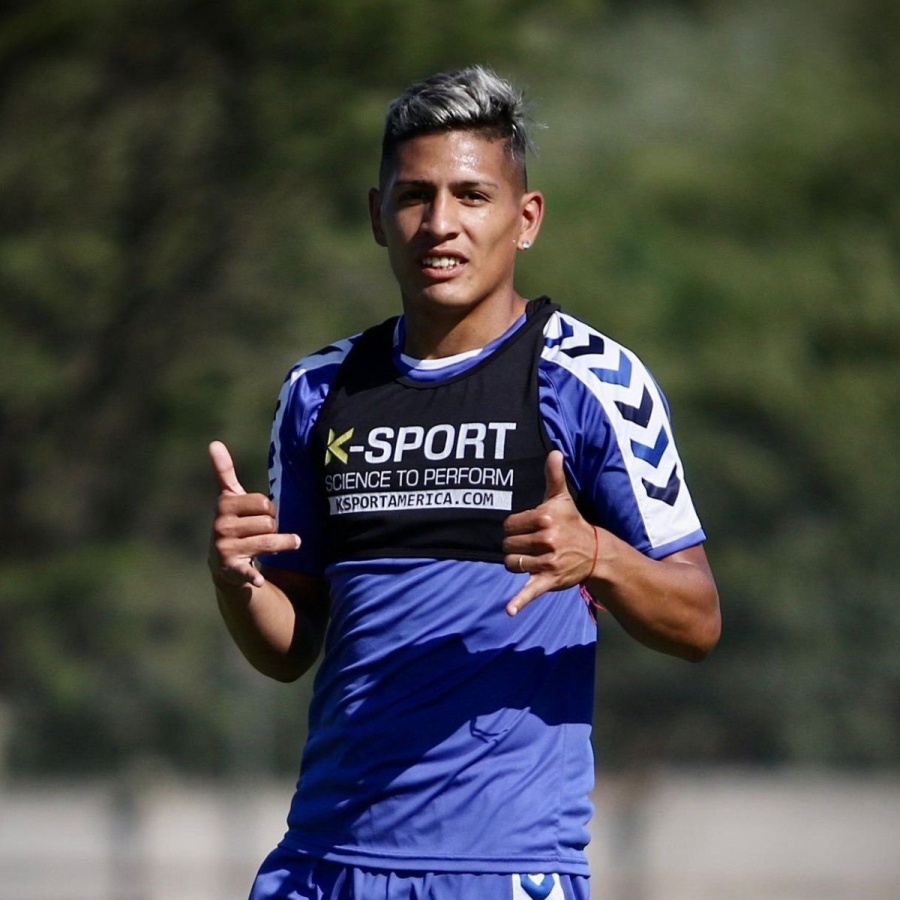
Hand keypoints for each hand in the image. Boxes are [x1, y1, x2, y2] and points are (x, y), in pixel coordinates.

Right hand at [208, 440, 299, 588]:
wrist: (224, 563)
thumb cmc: (234, 524)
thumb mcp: (230, 498)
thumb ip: (224, 472)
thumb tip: (214, 443)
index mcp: (223, 505)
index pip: (265, 502)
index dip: (269, 510)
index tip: (260, 515)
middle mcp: (220, 526)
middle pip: (269, 522)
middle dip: (273, 528)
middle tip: (263, 533)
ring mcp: (224, 548)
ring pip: (270, 541)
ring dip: (282, 544)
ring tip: (284, 546)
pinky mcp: (230, 569)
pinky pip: (247, 570)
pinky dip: (253, 576)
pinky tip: (259, 580)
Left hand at [502, 450, 596, 615]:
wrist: (596, 552)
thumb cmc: (572, 523)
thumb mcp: (563, 499)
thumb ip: (554, 476)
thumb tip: (553, 452)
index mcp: (545, 518)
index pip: (508, 524)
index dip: (514, 527)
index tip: (529, 528)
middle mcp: (546, 539)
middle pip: (508, 544)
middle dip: (516, 545)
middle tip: (533, 545)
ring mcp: (548, 562)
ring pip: (512, 563)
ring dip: (517, 562)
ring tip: (532, 559)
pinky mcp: (550, 581)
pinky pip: (531, 591)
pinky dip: (520, 602)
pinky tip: (510, 610)